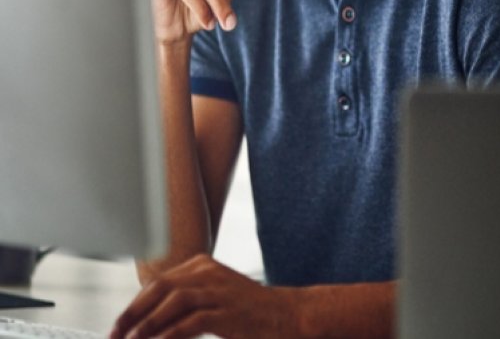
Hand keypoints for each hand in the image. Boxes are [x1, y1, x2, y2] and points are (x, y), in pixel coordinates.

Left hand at [110, 254, 298, 338]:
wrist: (287, 315)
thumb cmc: (248, 312)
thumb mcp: (214, 299)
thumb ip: (186, 304)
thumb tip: (151, 323)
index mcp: (201, 265)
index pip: (158, 282)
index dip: (134, 305)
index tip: (118, 327)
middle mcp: (207, 271)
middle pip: (161, 287)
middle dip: (133, 313)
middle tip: (115, 335)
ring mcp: (219, 289)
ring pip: (173, 301)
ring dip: (148, 324)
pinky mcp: (228, 310)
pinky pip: (192, 320)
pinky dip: (171, 334)